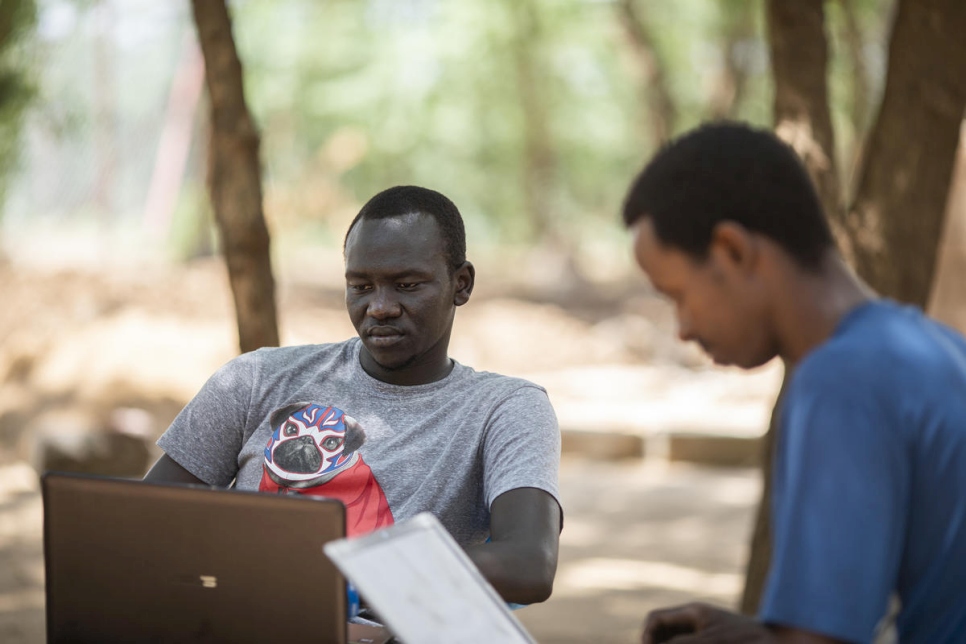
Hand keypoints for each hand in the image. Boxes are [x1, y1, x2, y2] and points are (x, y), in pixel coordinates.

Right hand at [642, 603, 772, 643]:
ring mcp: (706, 631)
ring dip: (668, 643)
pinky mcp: (714, 640)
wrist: (777, 642)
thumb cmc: (746, 639)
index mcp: (693, 612)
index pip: (656, 619)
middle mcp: (696, 620)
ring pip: (676, 638)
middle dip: (656, 642)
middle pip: (663, 630)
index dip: (646, 636)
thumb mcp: (710, 641)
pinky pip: (690, 641)